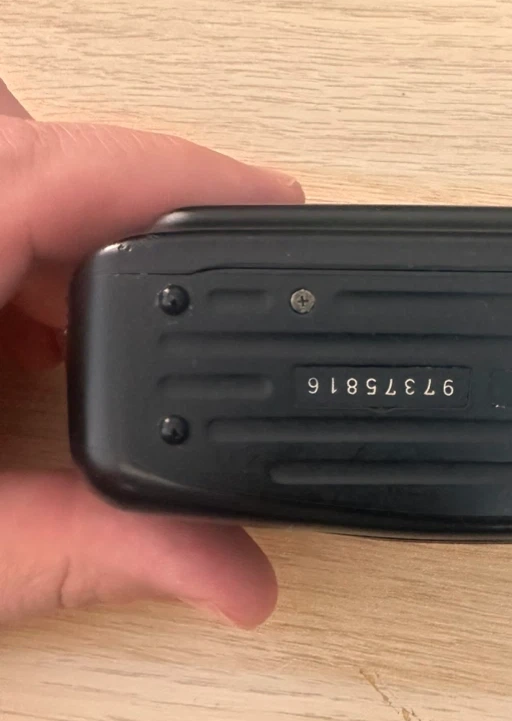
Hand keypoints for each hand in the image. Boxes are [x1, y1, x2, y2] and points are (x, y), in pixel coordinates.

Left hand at [0, 79, 303, 626]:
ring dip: (66, 232)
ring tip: (99, 326)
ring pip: (4, 171)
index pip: (66, 164)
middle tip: (196, 270)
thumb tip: (235, 579)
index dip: (183, 170)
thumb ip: (94, 556)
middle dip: (122, 200)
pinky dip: (20, 257)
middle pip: (32, 141)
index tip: (275, 200)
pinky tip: (27, 339)